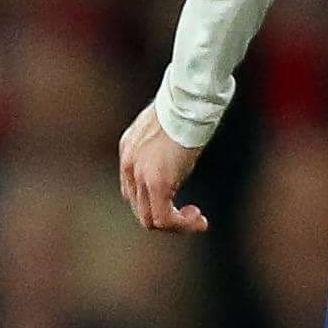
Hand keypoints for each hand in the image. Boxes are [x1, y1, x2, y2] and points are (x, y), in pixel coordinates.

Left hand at [118, 104, 207, 234]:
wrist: (188, 101)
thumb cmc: (187, 107)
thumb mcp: (168, 126)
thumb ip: (165, 144)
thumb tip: (179, 152)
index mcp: (129, 150)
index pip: (133, 191)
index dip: (156, 202)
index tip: (181, 201)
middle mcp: (129, 165)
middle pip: (139, 208)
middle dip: (166, 218)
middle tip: (192, 215)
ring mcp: (140, 175)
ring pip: (149, 220)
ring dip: (175, 226)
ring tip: (197, 220)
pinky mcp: (157, 182)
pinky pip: (164, 218)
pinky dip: (181, 225)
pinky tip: (198, 220)